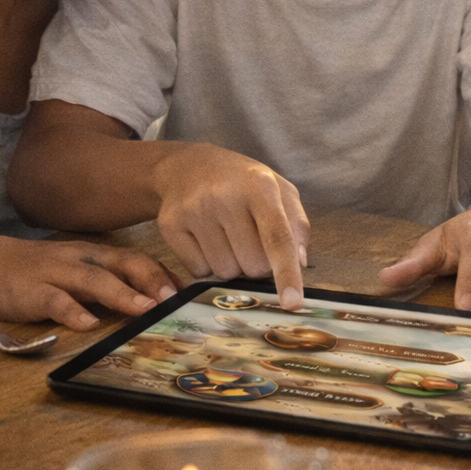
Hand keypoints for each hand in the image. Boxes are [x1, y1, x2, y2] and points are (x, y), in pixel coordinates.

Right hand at [0, 236, 179, 330]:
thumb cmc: (42, 272)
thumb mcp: (80, 270)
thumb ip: (111, 281)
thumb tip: (152, 300)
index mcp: (96, 255)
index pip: (136, 259)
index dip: (161, 274)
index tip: (185, 292)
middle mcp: (82, 260)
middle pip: (122, 264)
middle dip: (150, 280)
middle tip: (172, 299)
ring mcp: (57, 274)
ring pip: (94, 281)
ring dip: (121, 295)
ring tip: (143, 309)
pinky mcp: (33, 292)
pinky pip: (55, 302)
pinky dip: (73, 313)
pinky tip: (88, 325)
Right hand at [150, 144, 308, 309]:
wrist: (189, 166)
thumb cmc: (243, 183)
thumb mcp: (279, 190)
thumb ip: (296, 225)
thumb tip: (299, 263)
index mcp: (260, 185)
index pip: (277, 236)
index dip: (287, 273)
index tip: (292, 303)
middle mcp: (225, 196)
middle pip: (253, 265)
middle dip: (257, 263)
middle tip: (249, 237)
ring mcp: (194, 210)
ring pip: (225, 273)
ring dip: (232, 265)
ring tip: (227, 235)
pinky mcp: (170, 224)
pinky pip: (198, 272)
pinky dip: (207, 265)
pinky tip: (206, 239)